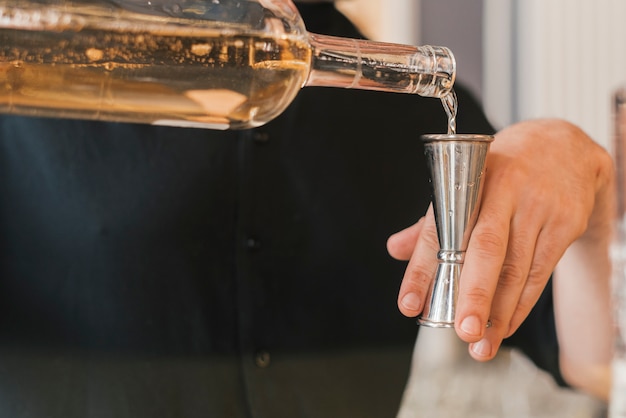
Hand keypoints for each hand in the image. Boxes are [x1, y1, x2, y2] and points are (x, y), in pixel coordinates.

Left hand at [387, 119, 613, 364]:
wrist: (566, 148)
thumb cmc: (503, 172)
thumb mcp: (464, 184)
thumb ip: (431, 221)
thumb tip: (393, 249)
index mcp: (466, 180)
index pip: (439, 230)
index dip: (421, 270)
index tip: (408, 305)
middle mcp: (503, 191)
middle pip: (486, 249)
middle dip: (473, 294)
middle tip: (461, 331)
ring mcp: (538, 207)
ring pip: (517, 268)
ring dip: (499, 312)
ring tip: (480, 345)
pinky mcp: (564, 223)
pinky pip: (540, 272)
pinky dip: (521, 304)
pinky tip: (506, 326)